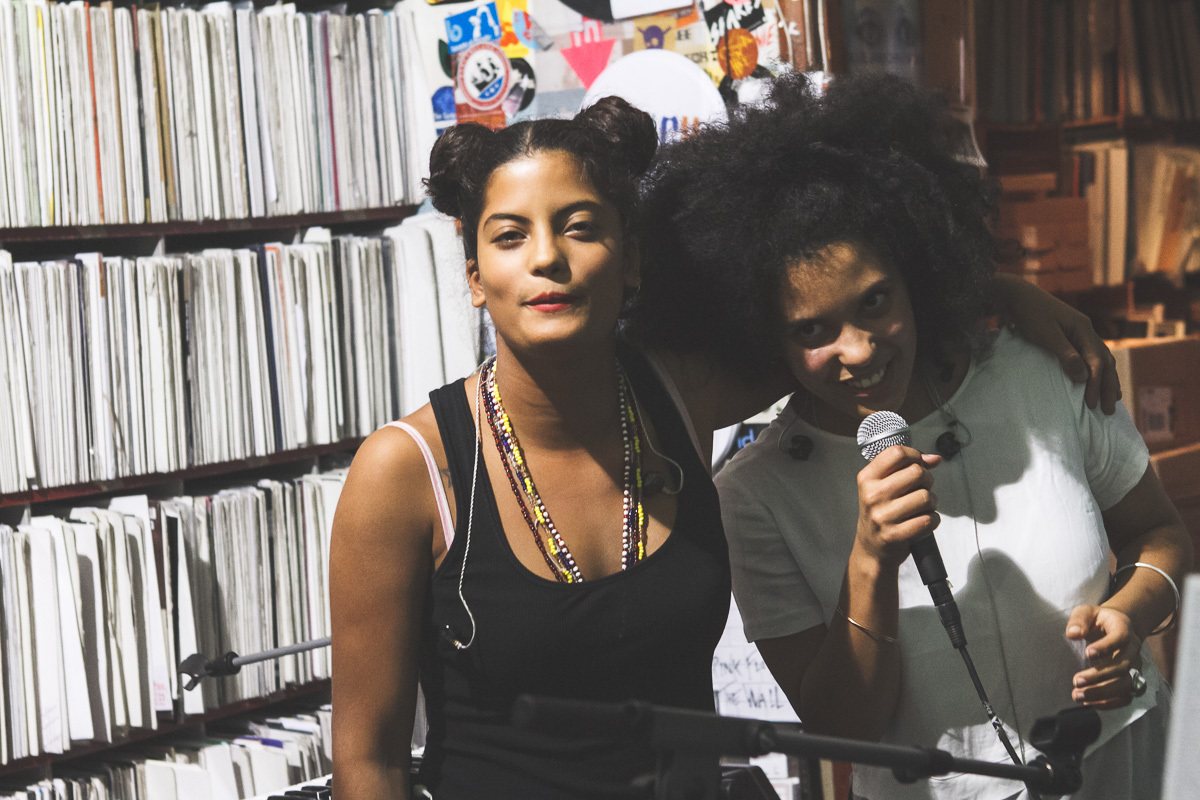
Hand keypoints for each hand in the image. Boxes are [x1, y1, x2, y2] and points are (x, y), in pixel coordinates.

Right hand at [855, 446, 941, 568]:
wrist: (871, 548)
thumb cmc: (881, 512)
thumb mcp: (882, 486)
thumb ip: (906, 468)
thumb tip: (934, 459)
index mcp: (867, 478)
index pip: (897, 453)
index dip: (915, 456)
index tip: (918, 464)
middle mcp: (872, 495)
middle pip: (916, 472)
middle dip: (927, 480)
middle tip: (921, 489)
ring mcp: (882, 516)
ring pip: (926, 497)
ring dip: (931, 502)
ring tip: (921, 507)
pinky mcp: (894, 535)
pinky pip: (928, 520)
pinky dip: (932, 520)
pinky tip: (922, 521)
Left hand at [996, 274, 1120, 413]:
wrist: (1018, 295)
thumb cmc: (1029, 314)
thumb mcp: (1046, 335)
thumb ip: (1066, 354)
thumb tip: (1084, 377)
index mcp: (1084, 329)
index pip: (1097, 362)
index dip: (1096, 384)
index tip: (1092, 404)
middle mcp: (1087, 330)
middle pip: (1105, 362)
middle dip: (1108, 386)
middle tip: (1109, 411)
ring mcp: (1080, 331)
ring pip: (1101, 358)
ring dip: (1107, 379)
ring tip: (1112, 398)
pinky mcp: (1071, 334)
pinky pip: (1091, 355)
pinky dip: (1097, 369)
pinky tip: (1095, 378)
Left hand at [1065, 605, 1143, 709]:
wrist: (1115, 627)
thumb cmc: (1097, 620)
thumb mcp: (1086, 612)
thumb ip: (1078, 620)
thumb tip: (1073, 634)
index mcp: (1124, 628)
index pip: (1121, 638)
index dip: (1106, 647)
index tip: (1087, 653)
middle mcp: (1133, 649)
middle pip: (1123, 666)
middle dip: (1099, 676)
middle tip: (1076, 681)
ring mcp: (1135, 667)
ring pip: (1127, 685)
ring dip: (1103, 693)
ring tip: (1078, 694)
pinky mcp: (1132, 680)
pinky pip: (1127, 697)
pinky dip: (1109, 703)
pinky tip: (1088, 702)